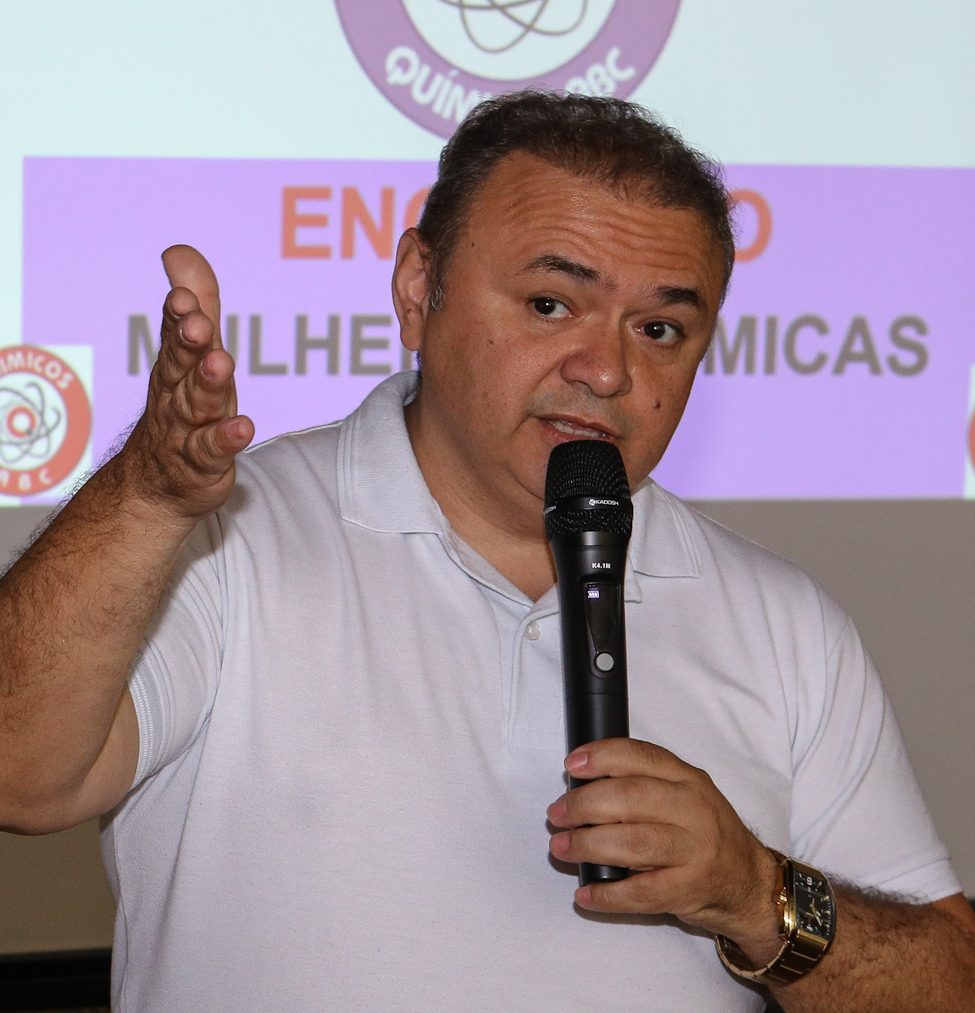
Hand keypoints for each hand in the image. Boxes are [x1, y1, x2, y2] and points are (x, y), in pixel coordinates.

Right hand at [122, 245, 253, 520]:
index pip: (175, 333)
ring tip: (220, 363)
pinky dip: (226, 440)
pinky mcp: (203, 464)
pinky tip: (243, 428)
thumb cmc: (181, 408)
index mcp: (176, 365)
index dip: (179, 314)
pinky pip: (213, 451)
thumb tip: (180, 250)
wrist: (155, 484)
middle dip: (188, 342)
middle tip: (196, 322)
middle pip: (182, 365)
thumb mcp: (190, 356)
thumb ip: (196, 305)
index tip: (183, 294)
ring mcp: (187, 431)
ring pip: (197, 405)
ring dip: (208, 383)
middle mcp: (178, 394)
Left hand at [547, 738, 781, 961]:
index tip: (571, 766)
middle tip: (557, 815)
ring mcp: (694, 851)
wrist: (750, 882)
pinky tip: (585, 893)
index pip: (641, 756)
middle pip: (630, 799)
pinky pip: (641, 893)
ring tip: (561, 848)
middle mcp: (693, 809)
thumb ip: (645, 784)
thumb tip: (582, 784)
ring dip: (588, 846)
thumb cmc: (705, 833)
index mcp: (688, 779)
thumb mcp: (686, 795)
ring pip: (632, 843)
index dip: (601, 757)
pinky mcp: (689, 890)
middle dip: (584, 805)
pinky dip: (607, 894)